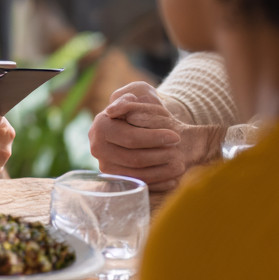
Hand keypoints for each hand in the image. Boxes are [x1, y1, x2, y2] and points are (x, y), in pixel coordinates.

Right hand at [88, 82, 222, 190]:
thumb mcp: (136, 95)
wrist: (135, 123)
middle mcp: (98, 148)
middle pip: (134, 158)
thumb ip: (127, 100)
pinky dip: (158, 183)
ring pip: (137, 174)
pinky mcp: (115, 179)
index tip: (176, 137)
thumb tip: (113, 110)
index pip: (130, 137)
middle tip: (179, 152)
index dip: (154, 138)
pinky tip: (173, 179)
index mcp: (101, 126)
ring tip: (180, 165)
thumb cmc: (139, 107)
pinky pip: (138, 185)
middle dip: (160, 156)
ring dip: (161, 171)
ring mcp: (105, 166)